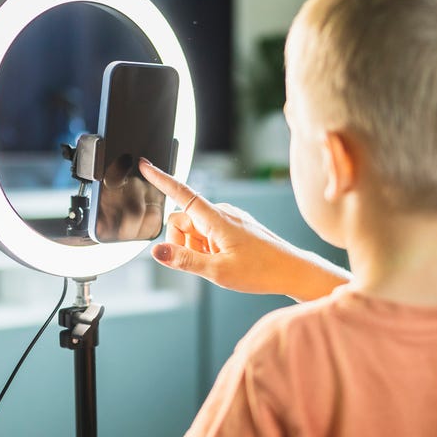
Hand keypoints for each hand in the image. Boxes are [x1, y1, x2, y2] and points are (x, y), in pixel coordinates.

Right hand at [138, 159, 349, 300]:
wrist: (292, 271)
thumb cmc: (261, 270)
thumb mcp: (217, 271)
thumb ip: (184, 261)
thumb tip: (157, 252)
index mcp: (216, 218)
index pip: (181, 193)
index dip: (160, 179)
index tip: (144, 165)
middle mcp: (221, 213)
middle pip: (181, 221)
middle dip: (181, 242)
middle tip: (204, 261)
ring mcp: (228, 219)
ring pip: (193, 230)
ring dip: (196, 248)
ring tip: (219, 262)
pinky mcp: (234, 226)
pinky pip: (207, 234)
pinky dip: (207, 248)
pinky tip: (225, 260)